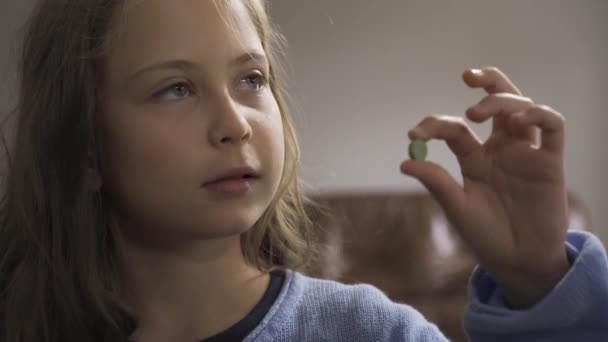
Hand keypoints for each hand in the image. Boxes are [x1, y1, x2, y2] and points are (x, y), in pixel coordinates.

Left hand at [401, 67, 569, 308]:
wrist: (518, 261)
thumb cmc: (485, 235)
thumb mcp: (458, 208)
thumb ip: (437, 183)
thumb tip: (405, 162)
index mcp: (474, 158)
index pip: (454, 129)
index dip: (434, 126)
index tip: (414, 136)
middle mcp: (500, 148)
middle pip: (497, 102)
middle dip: (486, 81)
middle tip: (466, 76)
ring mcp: (526, 152)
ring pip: (522, 108)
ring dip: (503, 99)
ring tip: (478, 112)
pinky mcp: (550, 161)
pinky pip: (552, 126)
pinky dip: (539, 114)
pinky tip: (521, 118)